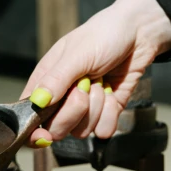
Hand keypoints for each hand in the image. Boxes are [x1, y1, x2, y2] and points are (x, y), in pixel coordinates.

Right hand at [21, 0, 170, 146]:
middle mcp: (63, 99)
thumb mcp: (77, 54)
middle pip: (57, 129)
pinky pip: (104, 129)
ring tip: (101, 81)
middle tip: (85, 86)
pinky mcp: (106, 112)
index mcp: (46, 82)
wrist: (140, 33)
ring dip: (97, 106)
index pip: (31, 114)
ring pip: (83, 131)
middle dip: (74, 111)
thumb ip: (57, 79)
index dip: (34, 130)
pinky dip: (111, 112)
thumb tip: (38, 102)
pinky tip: (112, 92)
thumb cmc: (104, 34)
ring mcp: (85, 108)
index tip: (44, 136)